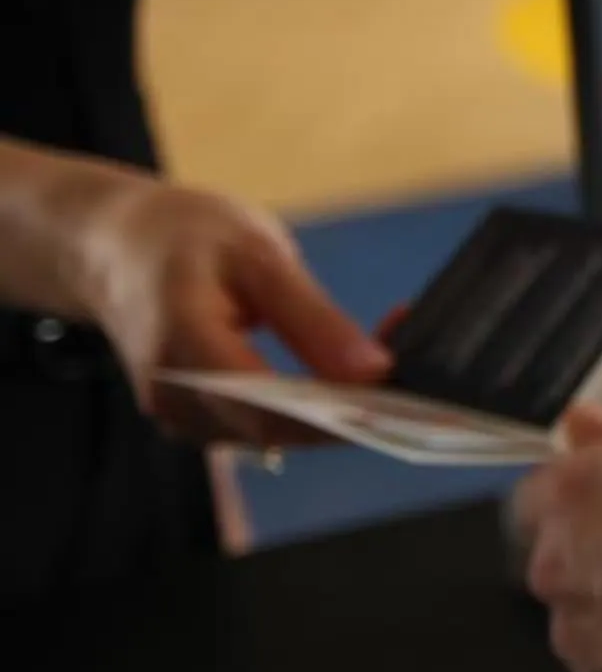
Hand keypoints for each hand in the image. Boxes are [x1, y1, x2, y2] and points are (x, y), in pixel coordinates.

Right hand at [67, 176, 389, 447]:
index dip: (348, 414)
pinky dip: (311, 405)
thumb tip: (374, 371)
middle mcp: (178, 399)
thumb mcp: (257, 255)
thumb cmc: (184, 237)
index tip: (409, 392)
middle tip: (415, 367)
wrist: (115, 245)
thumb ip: (312, 318)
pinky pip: (264, 425)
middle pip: (283, 430)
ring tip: (389, 359)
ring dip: (338, 408)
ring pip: (278, 434)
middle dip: (355, 408)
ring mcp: (183, 416)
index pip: (276, 413)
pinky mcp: (198, 418)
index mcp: (186, 350)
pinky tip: (347, 374)